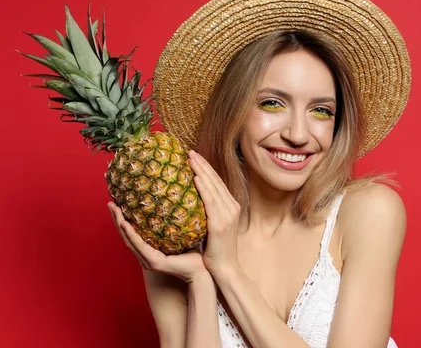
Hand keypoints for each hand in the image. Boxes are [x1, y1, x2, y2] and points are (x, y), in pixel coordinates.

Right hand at [108, 201, 208, 282]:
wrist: (202, 270)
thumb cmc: (194, 253)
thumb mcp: (181, 234)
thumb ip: (174, 221)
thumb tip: (176, 198)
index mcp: (150, 250)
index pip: (133, 232)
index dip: (123, 219)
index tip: (117, 202)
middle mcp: (146, 255)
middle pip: (126, 235)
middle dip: (116, 219)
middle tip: (110, 202)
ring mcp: (148, 260)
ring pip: (129, 239)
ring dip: (120, 224)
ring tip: (114, 209)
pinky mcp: (154, 263)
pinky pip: (140, 246)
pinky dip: (131, 234)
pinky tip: (125, 223)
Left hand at [188, 150, 240, 276]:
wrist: (225, 269)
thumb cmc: (216, 251)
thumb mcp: (213, 227)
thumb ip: (206, 213)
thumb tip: (191, 203)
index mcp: (231, 207)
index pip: (217, 183)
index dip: (206, 168)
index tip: (194, 157)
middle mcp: (232, 208)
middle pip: (216, 181)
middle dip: (202, 165)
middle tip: (189, 152)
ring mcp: (228, 215)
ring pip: (213, 187)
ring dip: (201, 171)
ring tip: (190, 158)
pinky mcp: (220, 223)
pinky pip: (211, 202)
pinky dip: (204, 188)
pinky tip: (195, 178)